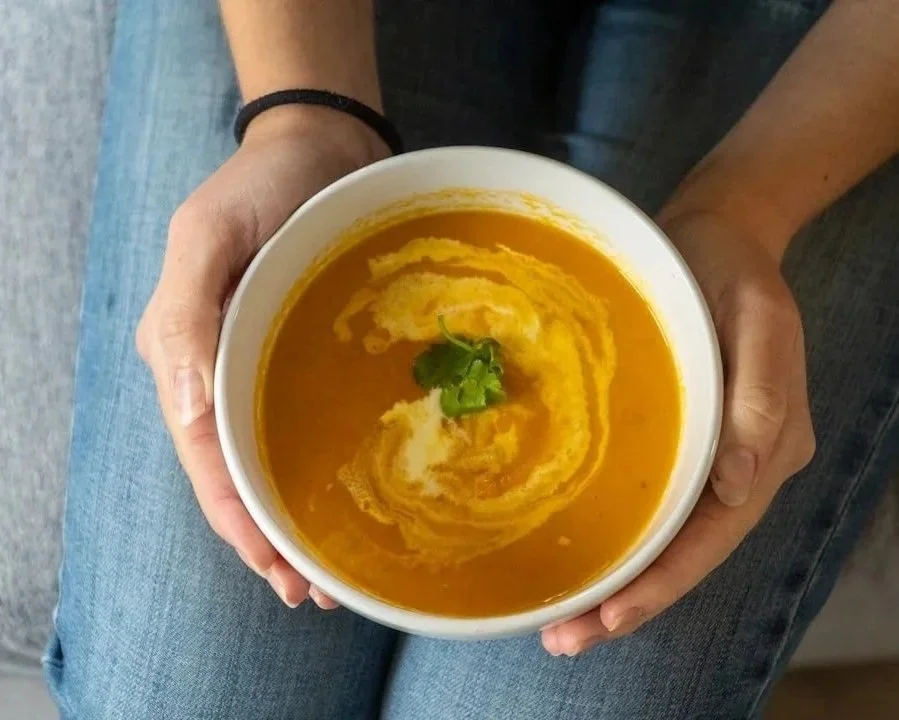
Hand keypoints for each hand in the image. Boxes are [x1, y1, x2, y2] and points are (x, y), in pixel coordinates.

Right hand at [136, 106, 387, 607]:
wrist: (321, 147)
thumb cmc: (261, 185)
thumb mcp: (205, 234)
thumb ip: (186, 319)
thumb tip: (184, 416)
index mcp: (188, 353)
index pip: (205, 457)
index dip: (237, 520)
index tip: (277, 572)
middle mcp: (223, 372)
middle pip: (239, 473)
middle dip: (270, 539)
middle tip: (316, 593)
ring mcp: (267, 367)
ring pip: (275, 459)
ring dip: (299, 517)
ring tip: (337, 572)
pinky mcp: (308, 356)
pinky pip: (312, 424)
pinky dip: (327, 469)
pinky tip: (359, 501)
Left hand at [542, 207, 815, 655]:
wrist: (715, 235)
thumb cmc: (736, 273)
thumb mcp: (761, 322)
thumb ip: (761, 402)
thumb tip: (740, 488)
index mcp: (766, 449)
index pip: (712, 537)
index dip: (662, 584)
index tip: (608, 619)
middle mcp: (734, 467)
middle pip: (681, 552)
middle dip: (627, 602)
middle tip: (564, 638)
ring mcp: (701, 456)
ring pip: (659, 536)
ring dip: (613, 581)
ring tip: (559, 620)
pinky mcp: (670, 438)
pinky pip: (642, 500)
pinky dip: (610, 535)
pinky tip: (571, 552)